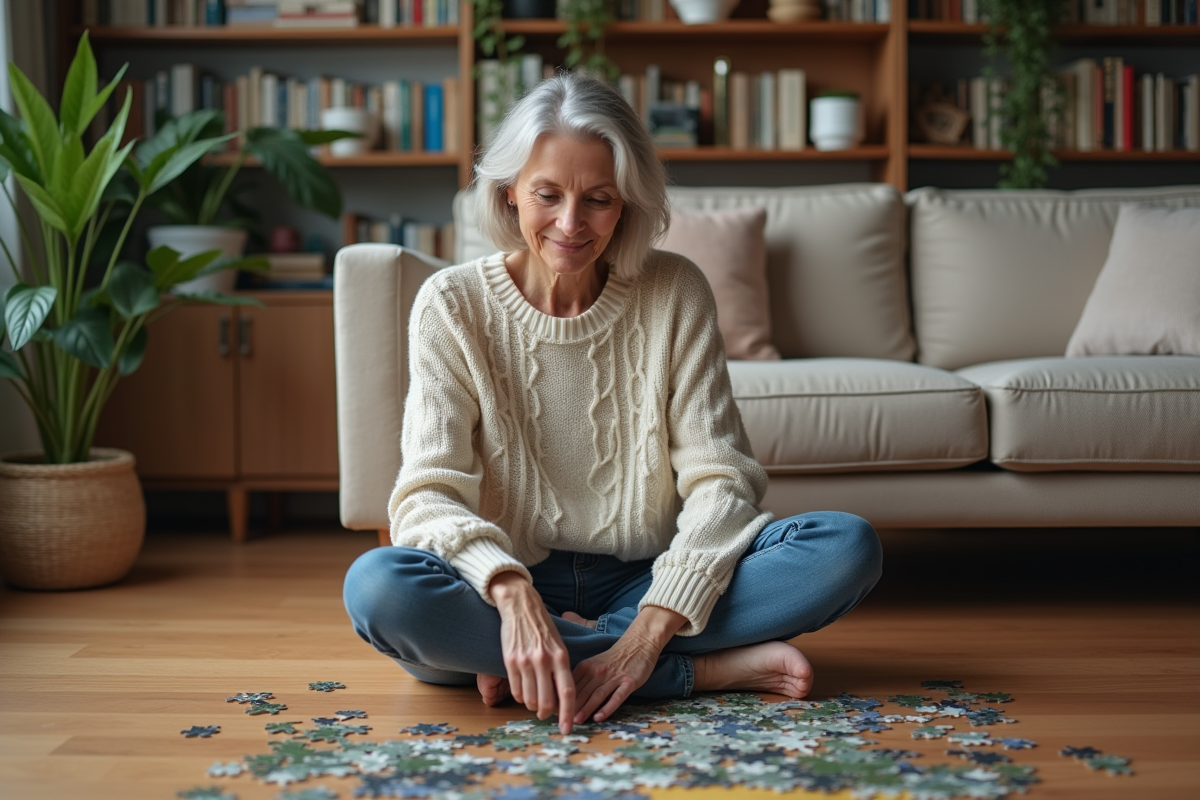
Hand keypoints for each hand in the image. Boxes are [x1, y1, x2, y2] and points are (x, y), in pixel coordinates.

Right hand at [489, 571, 575, 733]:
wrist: (520, 605)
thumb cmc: (542, 628)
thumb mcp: (559, 645)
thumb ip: (561, 669)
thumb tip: (563, 698)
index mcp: (561, 656)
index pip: (567, 692)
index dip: (568, 714)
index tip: (568, 729)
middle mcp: (544, 660)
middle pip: (547, 701)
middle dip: (546, 713)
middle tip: (545, 714)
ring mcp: (526, 661)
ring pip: (529, 699)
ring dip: (532, 705)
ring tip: (533, 700)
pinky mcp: (510, 660)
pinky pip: (515, 690)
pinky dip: (519, 696)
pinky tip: (522, 691)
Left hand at [571, 606, 686, 724]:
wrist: (639, 644)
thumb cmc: (615, 658)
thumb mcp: (594, 664)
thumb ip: (582, 679)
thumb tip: (566, 697)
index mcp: (586, 667)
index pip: (571, 685)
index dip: (562, 699)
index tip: (554, 712)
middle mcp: (598, 671)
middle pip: (582, 691)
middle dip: (571, 707)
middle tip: (563, 720)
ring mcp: (614, 677)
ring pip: (597, 695)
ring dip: (586, 708)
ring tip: (577, 720)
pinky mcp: (628, 682)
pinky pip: (616, 697)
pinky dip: (607, 707)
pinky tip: (599, 717)